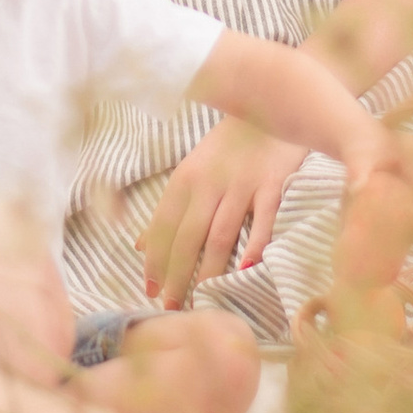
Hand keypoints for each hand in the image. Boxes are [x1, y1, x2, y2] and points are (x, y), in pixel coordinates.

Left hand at [143, 120, 310, 305]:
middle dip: (177, 274)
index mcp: (186, 178)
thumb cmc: (230, 146)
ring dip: (209, 270)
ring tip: (202, 299)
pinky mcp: (272, 184)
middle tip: (171, 307)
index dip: (155, 259)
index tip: (148, 290)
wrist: (270, 105)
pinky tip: (247, 269)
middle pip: (188, 237)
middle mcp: (209, 182)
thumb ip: (170, 209)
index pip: (163, 225)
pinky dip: (255, 244)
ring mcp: (241, 184)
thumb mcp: (193, 170)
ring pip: (220, 234)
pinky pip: (263, 219)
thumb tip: (140, 245)